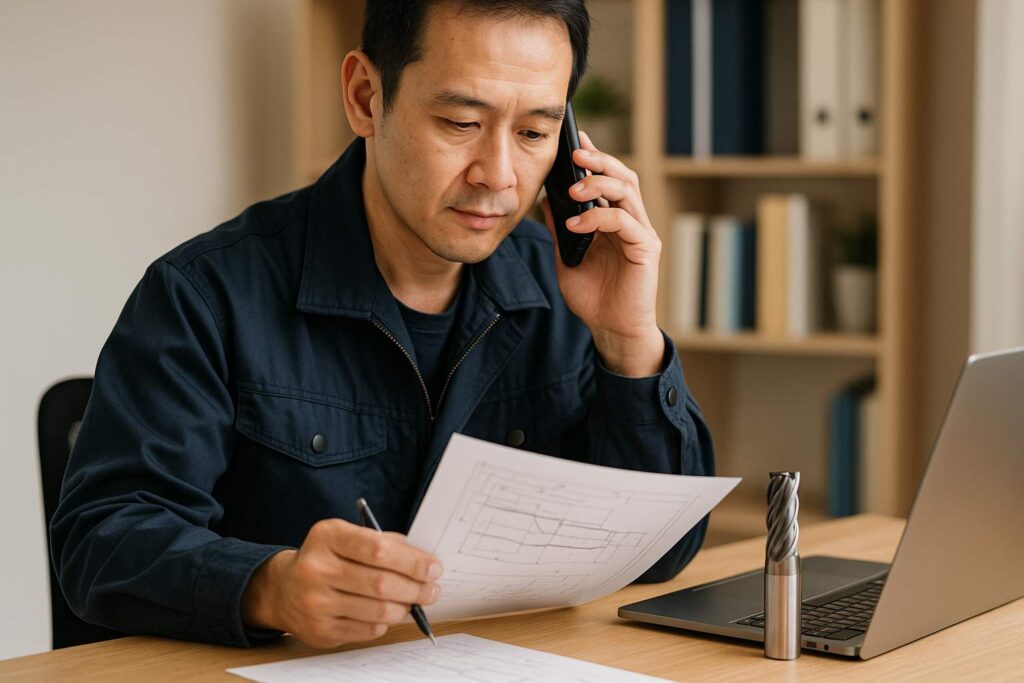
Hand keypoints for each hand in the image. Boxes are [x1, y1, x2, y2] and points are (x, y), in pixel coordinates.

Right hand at [241, 518, 442, 648]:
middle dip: (415, 588)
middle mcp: (315, 568)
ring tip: (414, 602)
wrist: (285, 589)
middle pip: (380, 583)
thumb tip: (426, 560)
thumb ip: (386, 543)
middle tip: (432, 589)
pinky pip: (367, 630)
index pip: (378, 549)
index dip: (412, 560)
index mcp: (327, 536)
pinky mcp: (319, 630)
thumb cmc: (329, 559)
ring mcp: (314, 602)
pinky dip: (385, 623)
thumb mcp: (349, 537)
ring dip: (405, 608)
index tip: (434, 567)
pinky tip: (388, 613)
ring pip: (377, 610)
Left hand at [541, 130, 664, 376]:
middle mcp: (631, 220)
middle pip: (622, 175)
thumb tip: (544, 199)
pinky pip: (625, 221)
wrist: (611, 329)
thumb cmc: (593, 296)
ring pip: (627, 190)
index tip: (574, 139)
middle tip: (575, 153)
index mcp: (614, 219)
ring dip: (599, 182)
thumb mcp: (566, 257)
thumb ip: (559, 229)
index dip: (593, 156)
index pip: (607, 178)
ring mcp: (640, 232)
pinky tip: (576, 225)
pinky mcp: (645, 248)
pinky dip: (599, 217)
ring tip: (573, 187)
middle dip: (599, 160)